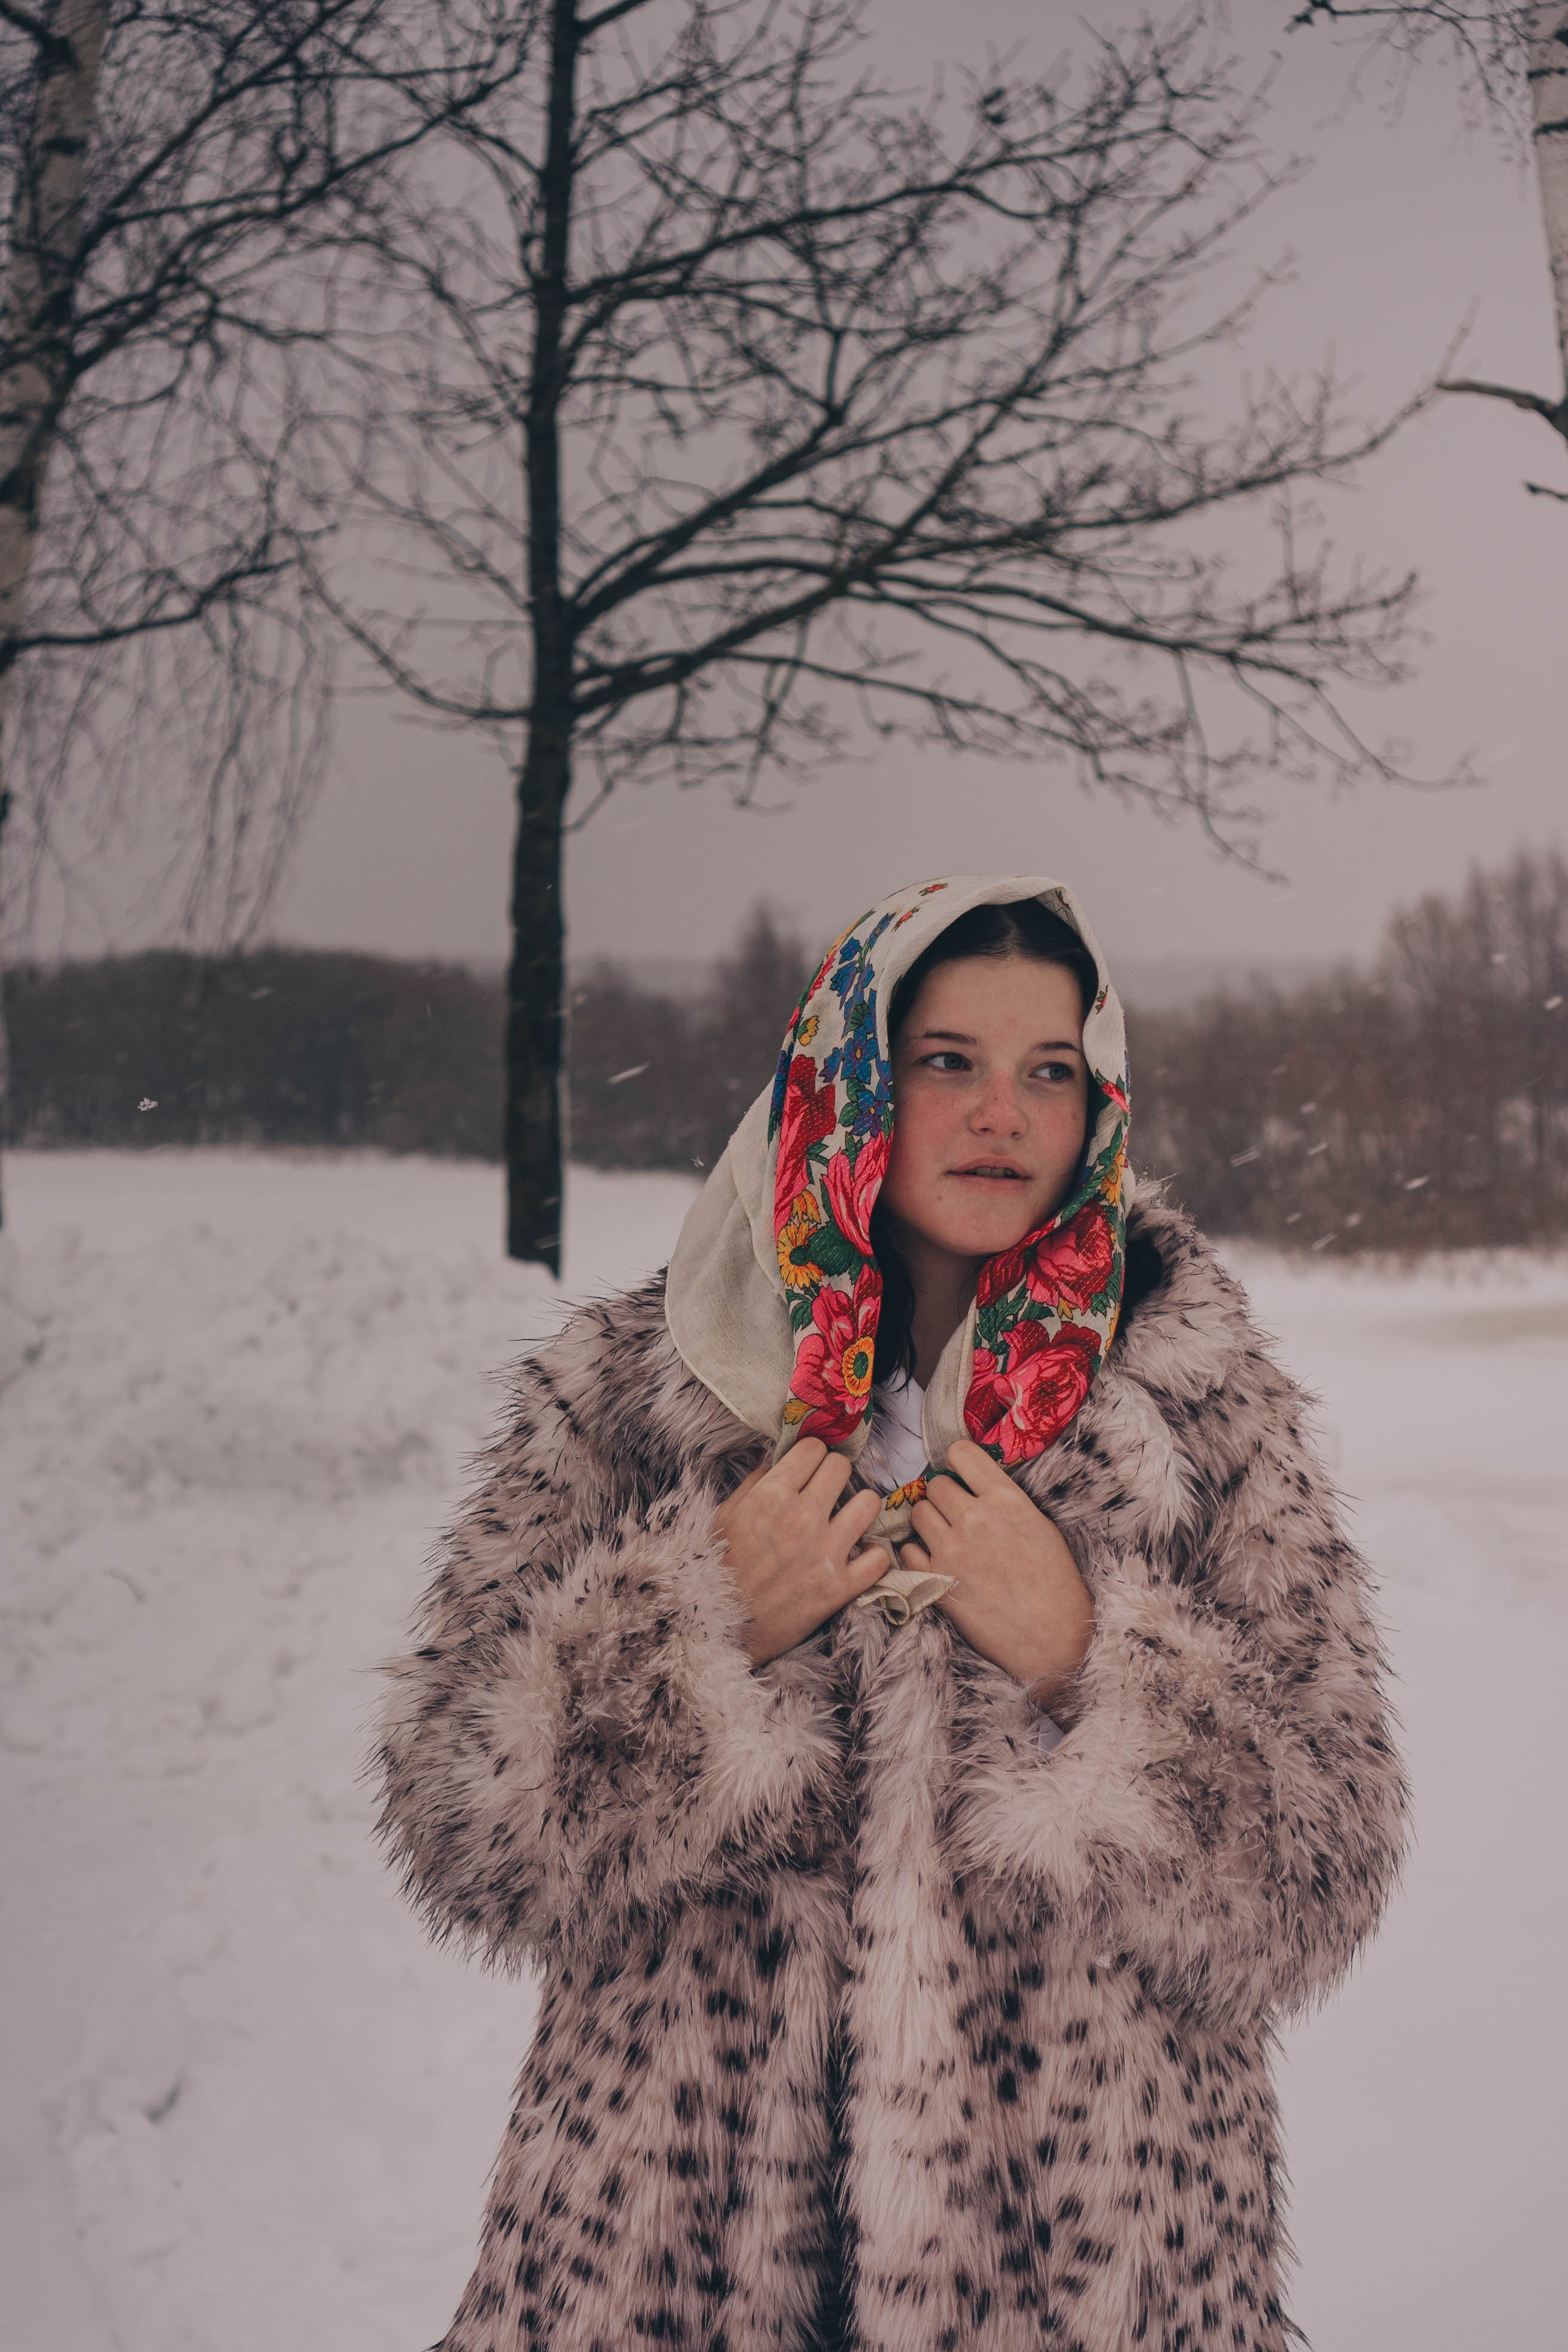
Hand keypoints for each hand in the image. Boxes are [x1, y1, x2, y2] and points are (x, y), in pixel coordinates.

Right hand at [713, 1438, 892, 1668]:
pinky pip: (879, 1557)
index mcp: (770, 1496)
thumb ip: (754, 1484)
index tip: (809, 1468)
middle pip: (842, 1467)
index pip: (813, 1449)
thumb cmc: (715, 1570)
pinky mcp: (839, 1587)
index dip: (812, 1456)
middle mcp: (801, 1517)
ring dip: (859, 1508)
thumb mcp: (723, 1518)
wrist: (717, 1629)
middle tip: (828, 1491)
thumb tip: (777, 1458)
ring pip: (869, 1503)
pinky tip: (859, 1556)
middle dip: (835, 1475)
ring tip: (848, 1519)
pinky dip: (872, 1556)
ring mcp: (824, 1552)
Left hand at [901, 1438, 1093, 1711]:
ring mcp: (951, 1548)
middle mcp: (975, 1517)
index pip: (961, 1453)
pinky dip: (918, 1554)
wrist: (1051, 1638)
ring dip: (928, 1521)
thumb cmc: (1055, 1583)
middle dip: (944, 1497)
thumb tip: (976, 1485)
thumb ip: (1005, 1501)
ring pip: (917, 1512)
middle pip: (935, 1484)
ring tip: (946, 1538)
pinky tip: (937, 1562)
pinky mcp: (935, 1579)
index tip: (960, 1474)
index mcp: (1006, 1499)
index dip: (957, 1461)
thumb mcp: (1040, 1526)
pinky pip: (907, 1550)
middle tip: (957, 1515)